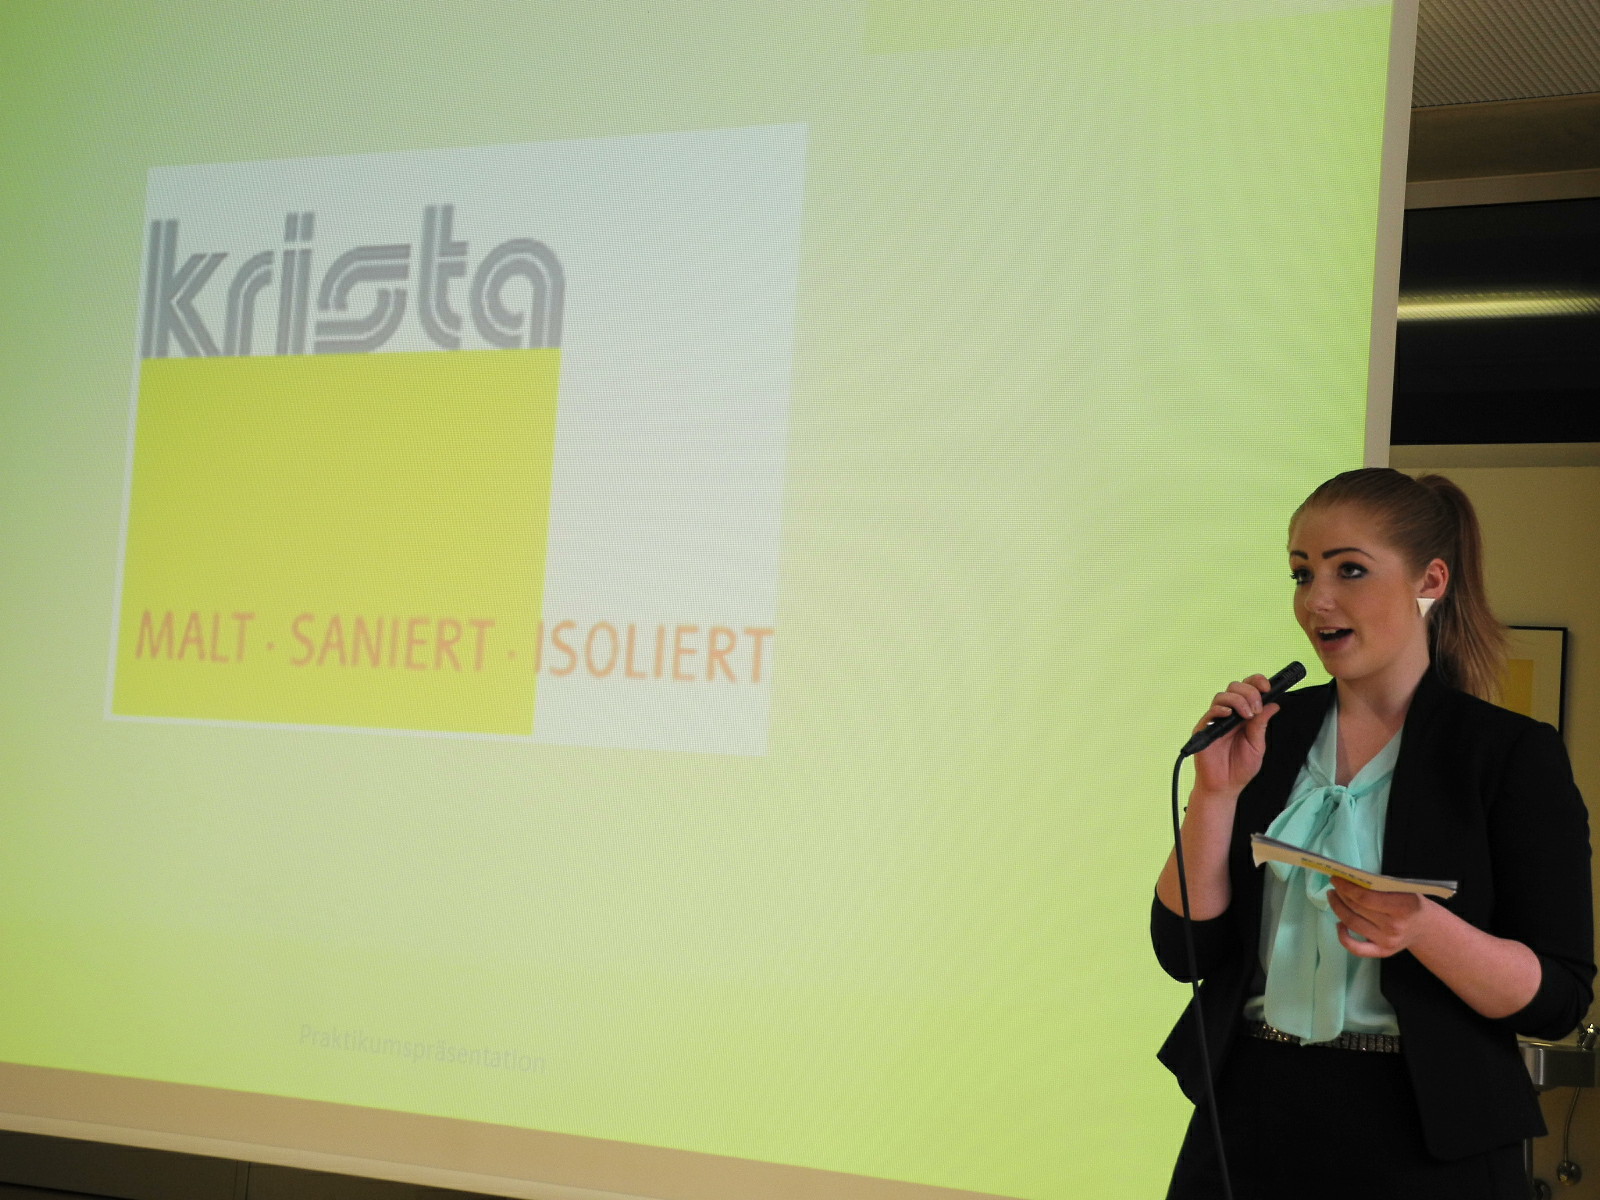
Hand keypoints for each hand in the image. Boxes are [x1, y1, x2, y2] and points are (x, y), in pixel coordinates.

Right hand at [1190, 674, 1279, 797]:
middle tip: (1257, 708)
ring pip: (1222, 696)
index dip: (1257, 683)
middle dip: (1249, 692)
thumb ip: (1262, 724)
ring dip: (1238, 700)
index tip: (1268, 687)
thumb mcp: (1257, 745)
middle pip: (1235, 687)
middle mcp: (1229, 714)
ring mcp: (1215, 720)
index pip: (1248, 690)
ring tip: (1248, 715)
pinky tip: (1230, 715)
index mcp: (1243, 715)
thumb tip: (1274, 704)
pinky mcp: (1203, 729)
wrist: (1225, 787)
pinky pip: (1210, 713)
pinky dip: (1220, 709)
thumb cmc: (1240, 768)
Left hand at [1327, 877, 1434, 957]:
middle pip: (1357, 908)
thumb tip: (1349, 879)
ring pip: (1352, 923)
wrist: (1424, 927)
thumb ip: (1379, 884)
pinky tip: (1339, 923)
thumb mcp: (1402, 888)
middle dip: (1341, 894)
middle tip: (1334, 885)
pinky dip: (1342, 936)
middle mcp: (1395, 926)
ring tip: (1333, 897)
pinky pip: (1356, 948)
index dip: (1346, 887)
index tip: (1336, 878)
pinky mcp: (1382, 952)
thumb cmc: (1409, 902)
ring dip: (1338, 908)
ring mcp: (1388, 941)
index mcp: (1402, 907)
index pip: (1365, 897)